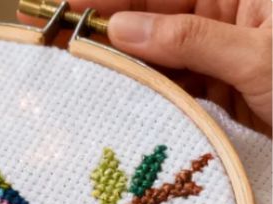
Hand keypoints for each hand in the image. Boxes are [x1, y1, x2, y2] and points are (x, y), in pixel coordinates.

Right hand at [20, 0, 271, 133]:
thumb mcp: (259, 57)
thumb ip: (187, 39)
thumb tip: (123, 27)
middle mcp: (233, 9)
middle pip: (157, 11)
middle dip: (108, 23)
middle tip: (54, 35)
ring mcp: (229, 47)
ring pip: (162, 48)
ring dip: (124, 60)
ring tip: (75, 68)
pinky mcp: (227, 82)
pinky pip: (177, 79)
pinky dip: (149, 87)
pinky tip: (117, 90)